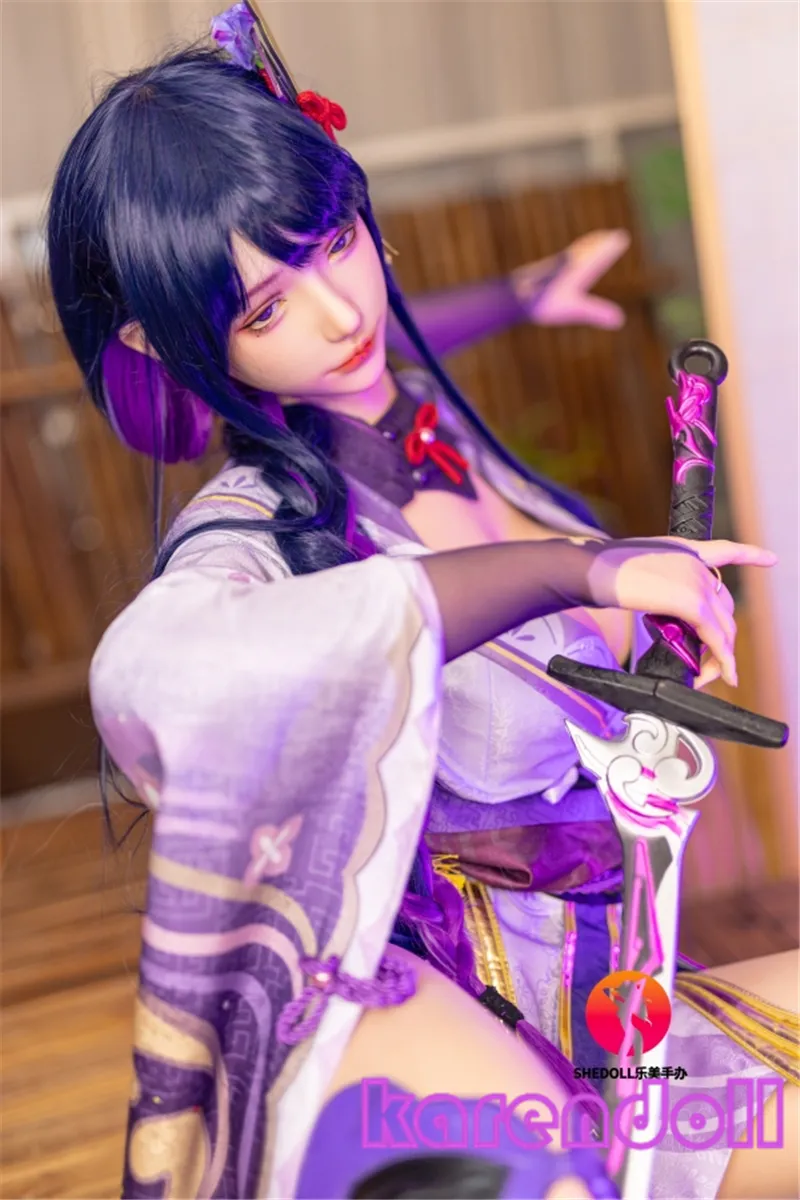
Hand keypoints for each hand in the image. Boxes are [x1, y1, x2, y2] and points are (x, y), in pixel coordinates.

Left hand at [511, 230, 629, 329]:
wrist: (513, 296)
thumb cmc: (545, 302)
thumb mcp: (575, 309)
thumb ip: (598, 312)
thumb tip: (620, 320)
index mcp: (580, 267)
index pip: (600, 254)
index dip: (610, 247)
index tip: (621, 237)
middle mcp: (569, 262)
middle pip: (588, 248)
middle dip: (601, 243)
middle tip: (612, 236)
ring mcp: (556, 265)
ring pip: (575, 252)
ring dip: (587, 246)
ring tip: (592, 243)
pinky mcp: (545, 270)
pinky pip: (563, 260)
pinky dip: (572, 255)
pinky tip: (565, 263)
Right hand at [591, 538, 777, 687]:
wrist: (593, 567)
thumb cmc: (600, 569)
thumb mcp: (638, 571)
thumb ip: (659, 586)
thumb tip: (664, 612)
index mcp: (683, 549)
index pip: (726, 550)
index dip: (751, 556)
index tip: (771, 559)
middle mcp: (696, 562)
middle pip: (724, 607)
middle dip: (723, 638)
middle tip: (714, 663)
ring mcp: (696, 580)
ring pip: (723, 626)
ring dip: (722, 655)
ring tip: (715, 675)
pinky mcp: (691, 602)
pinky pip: (715, 637)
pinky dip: (722, 659)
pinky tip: (724, 674)